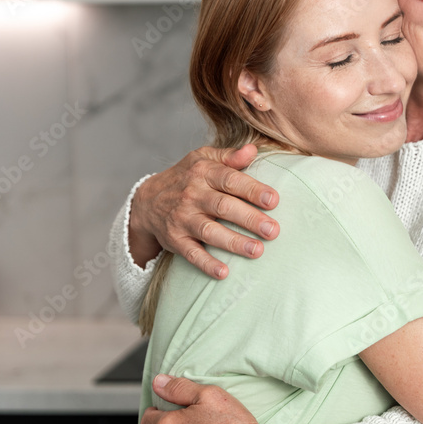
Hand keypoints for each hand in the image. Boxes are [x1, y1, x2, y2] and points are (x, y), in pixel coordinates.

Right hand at [129, 144, 279, 278]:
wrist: (148, 201)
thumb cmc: (188, 177)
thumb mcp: (204, 159)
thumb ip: (230, 156)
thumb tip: (254, 150)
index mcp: (203, 173)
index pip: (230, 180)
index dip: (252, 190)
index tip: (274, 200)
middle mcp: (192, 195)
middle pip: (223, 207)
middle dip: (249, 219)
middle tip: (273, 230)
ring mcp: (182, 218)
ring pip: (210, 231)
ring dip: (234, 242)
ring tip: (257, 251)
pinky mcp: (175, 240)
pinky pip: (191, 253)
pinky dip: (206, 264)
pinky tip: (224, 273)